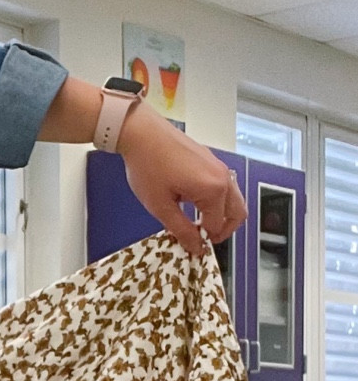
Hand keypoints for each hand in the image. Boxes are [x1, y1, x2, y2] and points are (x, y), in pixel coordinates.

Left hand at [117, 104, 246, 253]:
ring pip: (234, 200)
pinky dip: (218, 201)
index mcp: (214, 189)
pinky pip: (225, 187)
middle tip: (202, 239)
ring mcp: (220, 167)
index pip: (217, 226)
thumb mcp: (160, 206)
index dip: (204, 240)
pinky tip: (196, 205)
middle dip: (223, 231)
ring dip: (222, 216)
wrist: (142, 133)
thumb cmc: (148, 166)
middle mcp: (223, 177)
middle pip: (237, 213)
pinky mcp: (212, 161)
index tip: (190, 246)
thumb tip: (196, 247)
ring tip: (198, 224)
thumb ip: (181, 229)